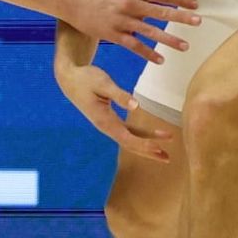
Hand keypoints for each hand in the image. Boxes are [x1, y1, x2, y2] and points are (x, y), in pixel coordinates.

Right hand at [54, 59, 172, 161]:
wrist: (69, 79)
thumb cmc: (85, 79)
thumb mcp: (102, 83)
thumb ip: (119, 95)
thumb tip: (136, 106)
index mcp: (104, 121)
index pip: (127, 138)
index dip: (143, 144)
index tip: (159, 148)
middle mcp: (106, 126)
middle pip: (130, 144)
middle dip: (148, 152)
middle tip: (167, 158)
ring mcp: (108, 124)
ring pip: (130, 139)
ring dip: (147, 145)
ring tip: (165, 151)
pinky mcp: (109, 119)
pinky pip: (128, 131)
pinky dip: (141, 135)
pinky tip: (152, 137)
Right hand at [60, 0, 197, 61]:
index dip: (180, 0)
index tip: (195, 5)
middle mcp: (130, 3)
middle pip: (161, 12)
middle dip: (181, 18)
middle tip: (198, 22)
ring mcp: (121, 20)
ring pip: (151, 32)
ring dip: (170, 40)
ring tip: (185, 46)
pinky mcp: (112, 34)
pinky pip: (134, 46)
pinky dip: (148, 53)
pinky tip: (160, 60)